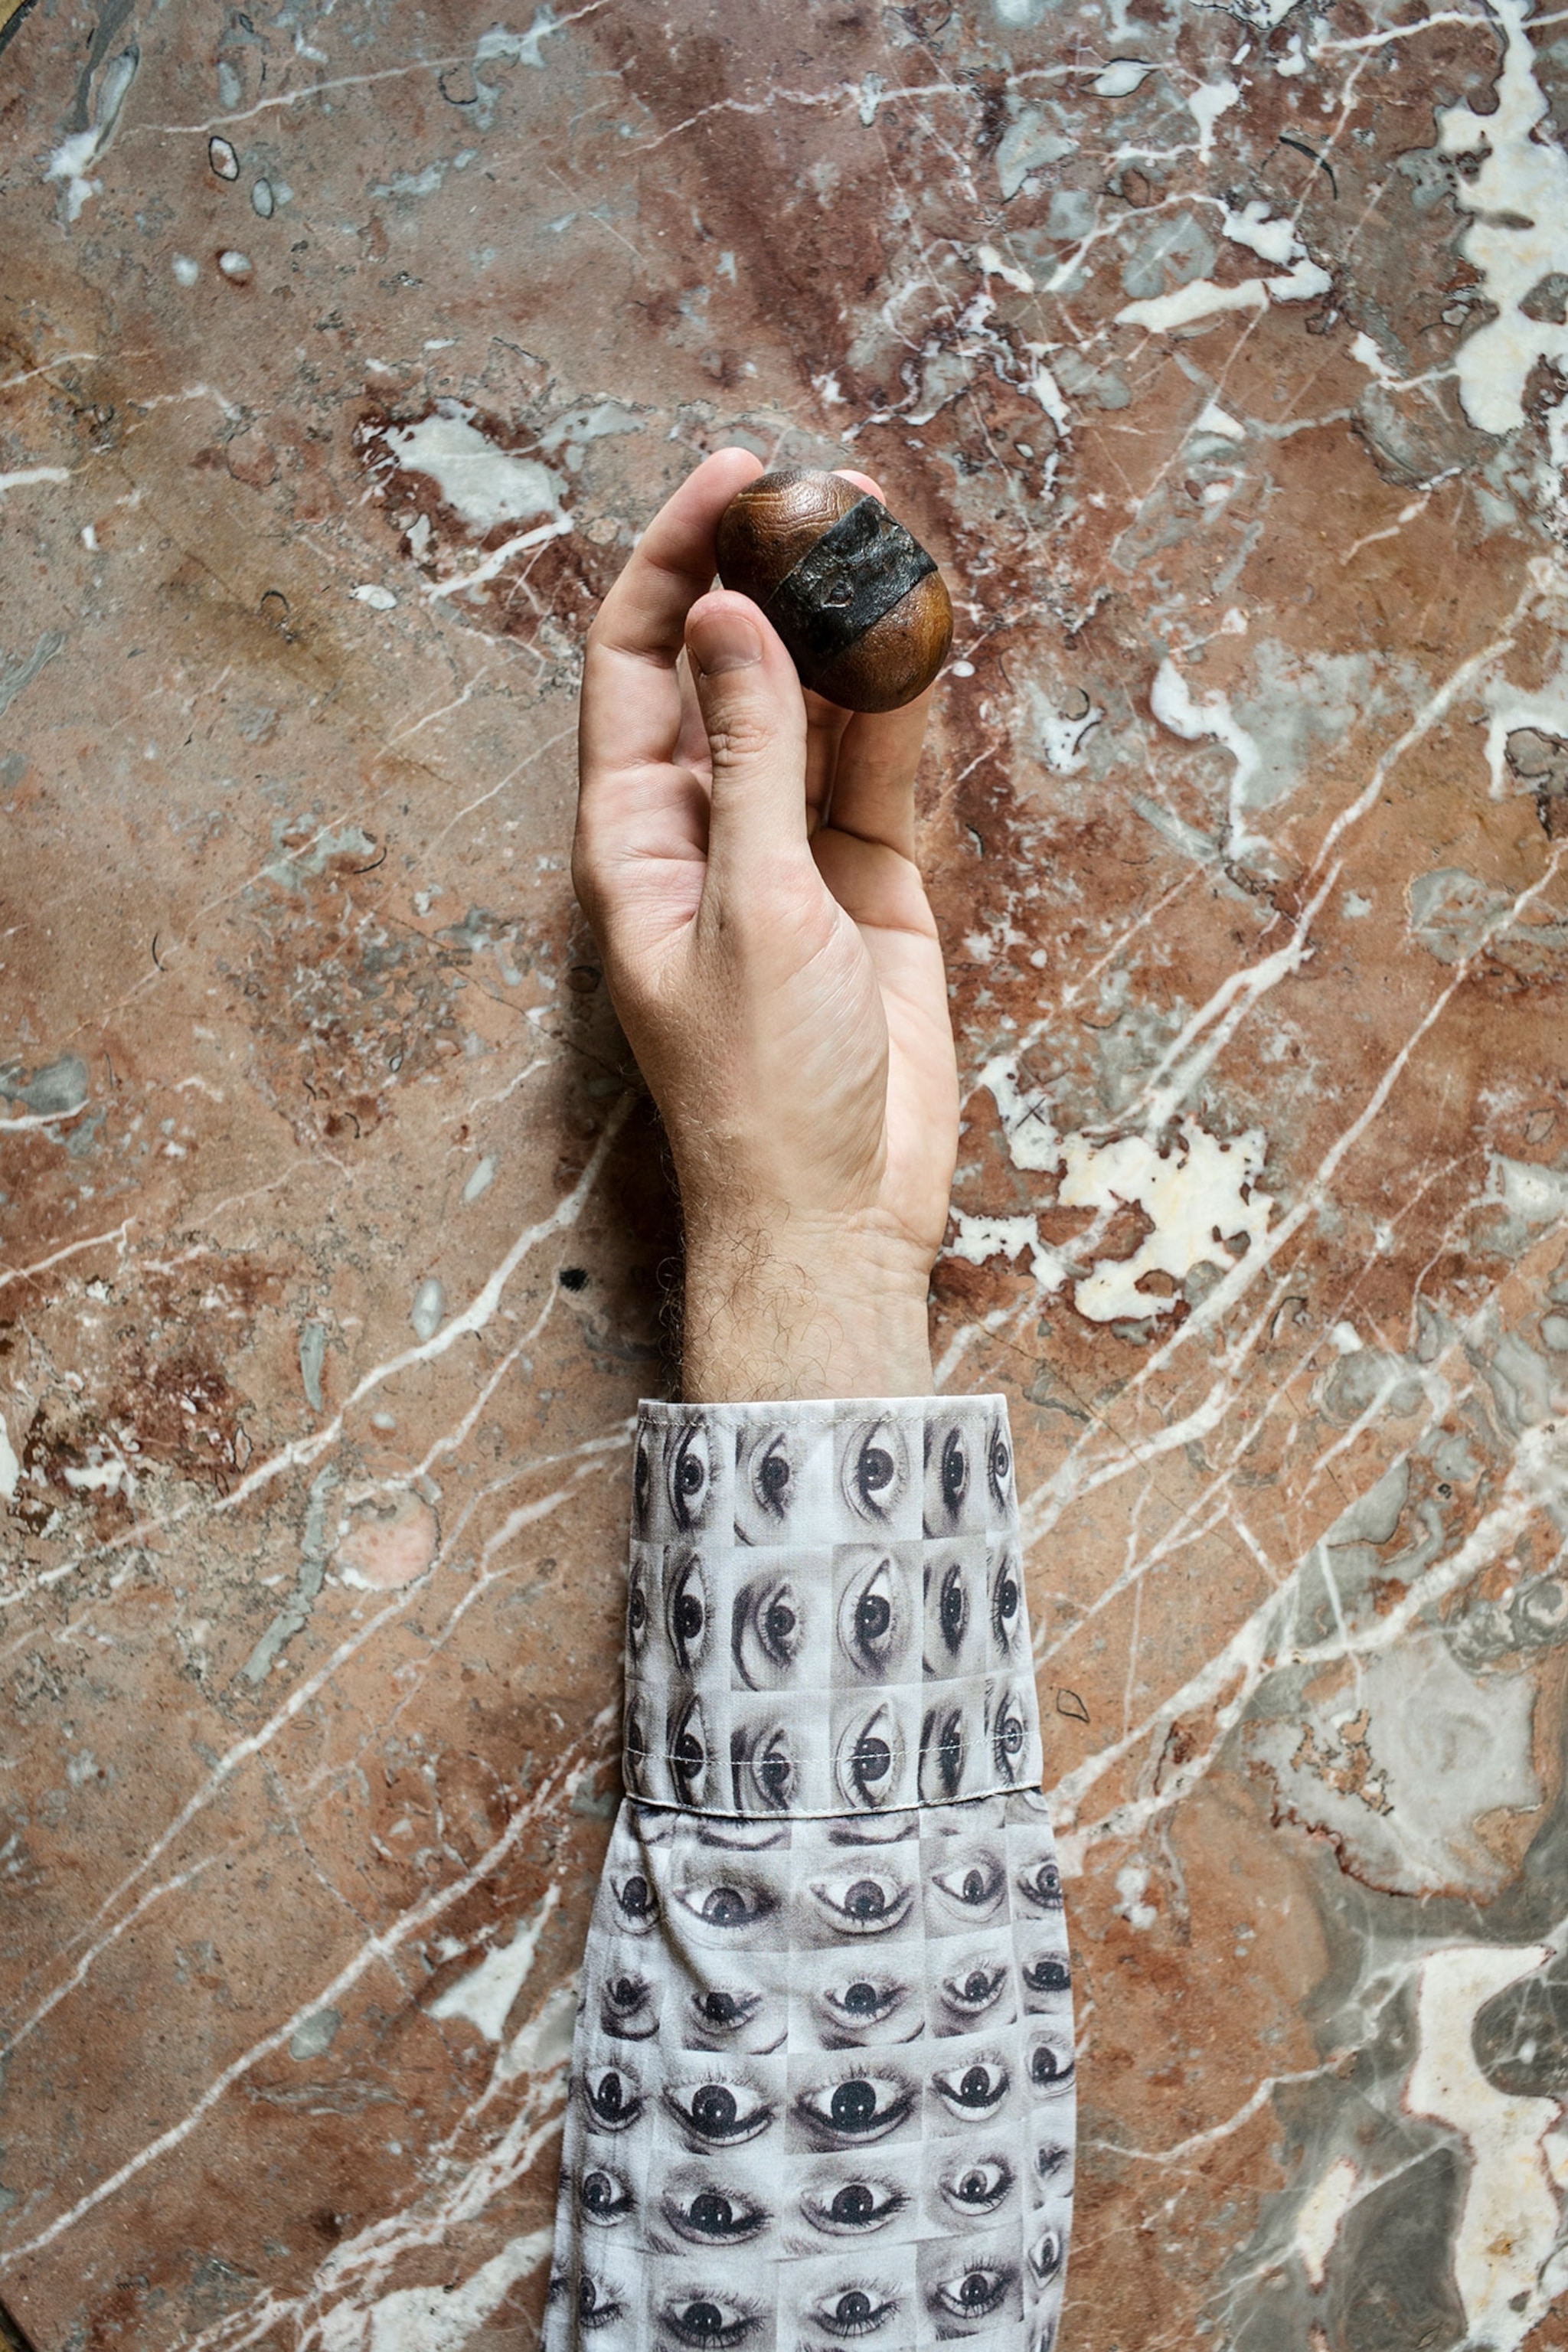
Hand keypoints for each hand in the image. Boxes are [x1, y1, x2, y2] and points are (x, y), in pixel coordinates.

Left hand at [573, 448, 958, 1400]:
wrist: (836, 1209)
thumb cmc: (763, 1085)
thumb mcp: (755, 905)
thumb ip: (751, 759)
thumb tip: (734, 620)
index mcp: (634, 837)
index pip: (636, 662)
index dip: (676, 562)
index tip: (734, 479)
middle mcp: (704, 830)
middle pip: (727, 667)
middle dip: (773, 575)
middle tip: (834, 488)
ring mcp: (789, 854)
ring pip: (814, 709)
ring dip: (846, 629)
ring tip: (891, 539)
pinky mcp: (867, 885)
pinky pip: (880, 772)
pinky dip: (900, 710)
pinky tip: (921, 642)